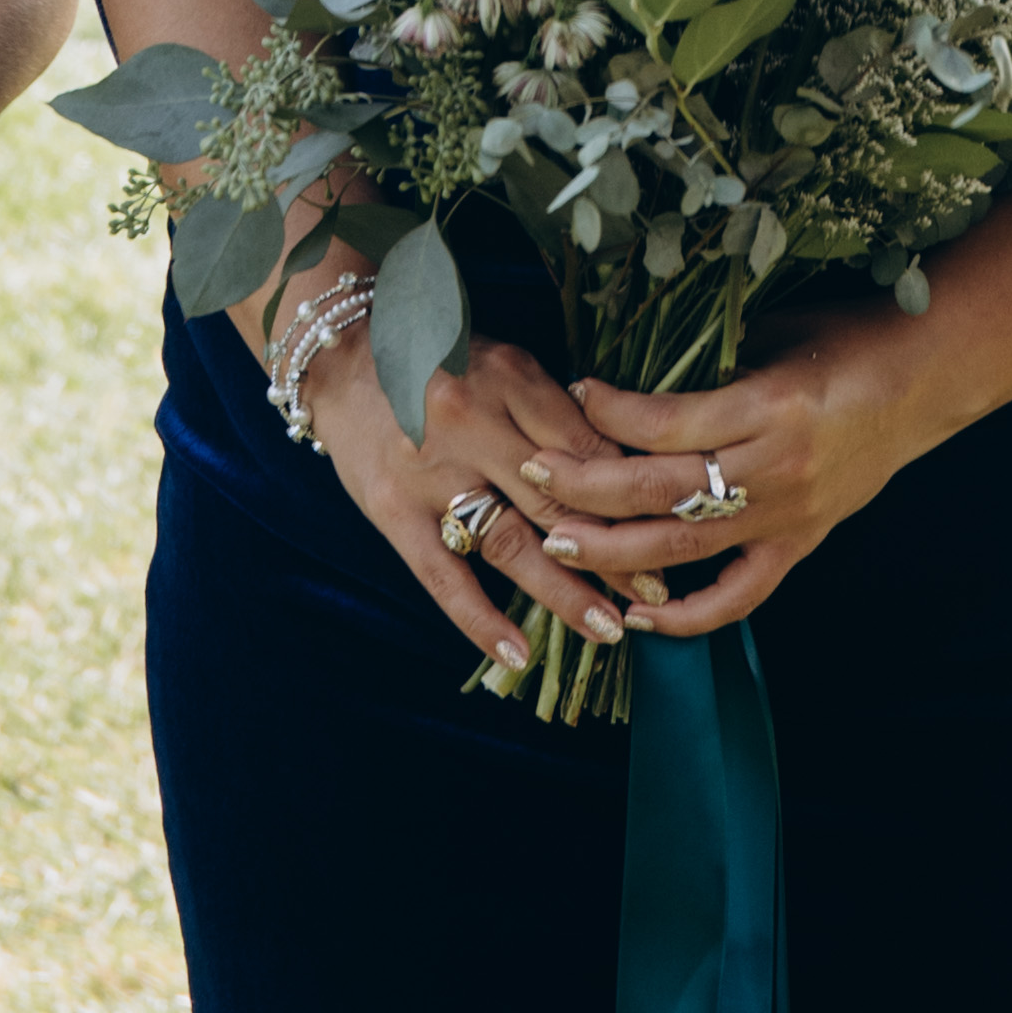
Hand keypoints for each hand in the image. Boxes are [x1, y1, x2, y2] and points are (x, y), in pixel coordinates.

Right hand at [292, 309, 670, 685]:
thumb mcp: (504, 362)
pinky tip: (517, 657)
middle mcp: (471, 424)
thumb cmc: (438, 359)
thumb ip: (554, 411)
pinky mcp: (392, 510)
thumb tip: (622, 470)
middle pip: (557, 500)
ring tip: (608, 629)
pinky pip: (443, 575)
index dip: (630, 495)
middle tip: (658, 590)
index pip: (585, 447)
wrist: (341, 356)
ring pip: (509, 543)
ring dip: (563, 593)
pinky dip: (480, 620)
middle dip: (613, 551)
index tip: (670, 530)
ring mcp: (429, 472)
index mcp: (508, 379)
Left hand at [510, 315, 926, 641]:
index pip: (666, 422)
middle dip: (586, 486)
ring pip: (685, 548)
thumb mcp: (776, 330)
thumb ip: (708, 362)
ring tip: (556, 540)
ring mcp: (788, 515)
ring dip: (612, 550)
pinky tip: (640, 616)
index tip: (570, 391)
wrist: (926, 377)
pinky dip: (688, 616)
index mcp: (769, 405)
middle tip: (531, 473)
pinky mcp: (800, 545)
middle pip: (661, 490)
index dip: (608, 412)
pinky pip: (739, 596)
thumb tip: (628, 371)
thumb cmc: (847, 337)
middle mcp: (775, 468)